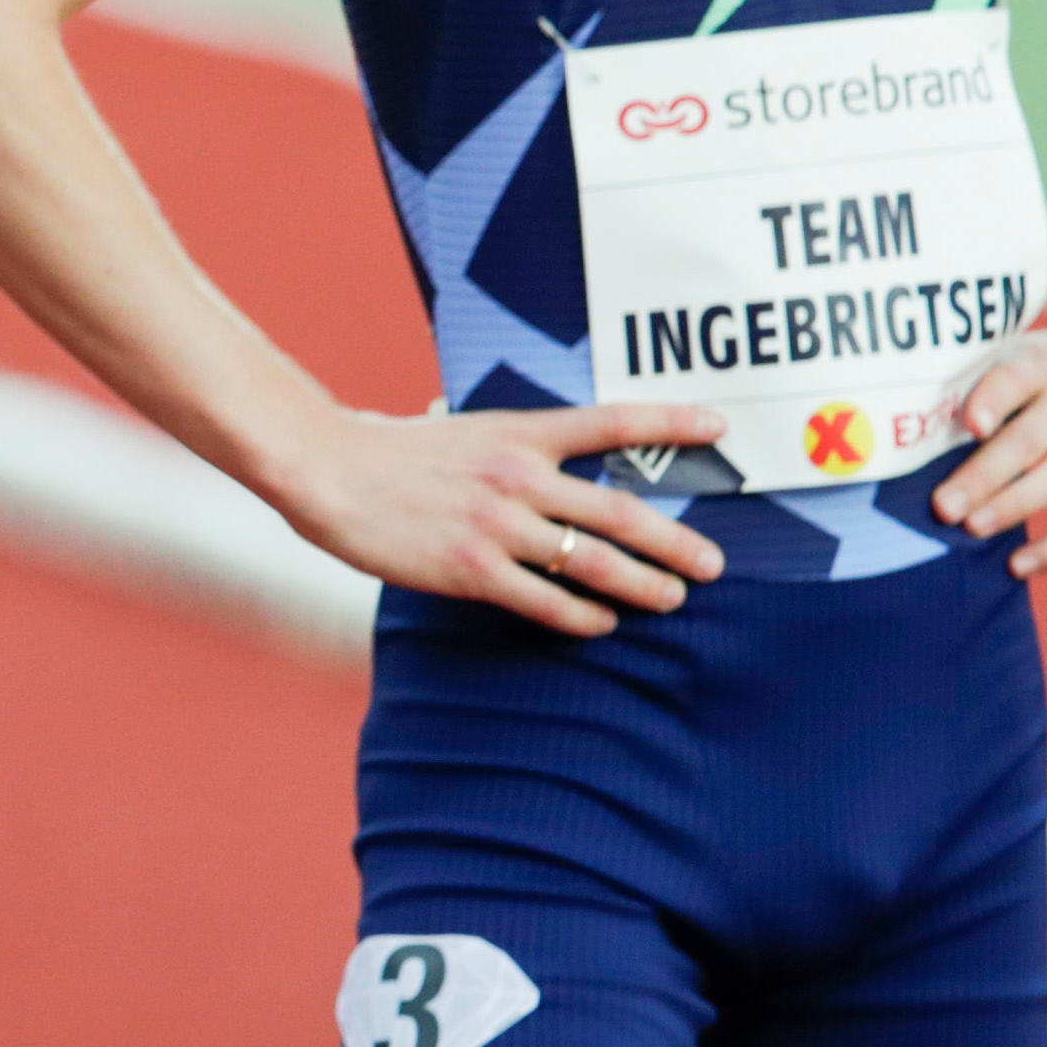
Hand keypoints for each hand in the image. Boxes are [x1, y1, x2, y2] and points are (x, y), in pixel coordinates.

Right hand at [268, 398, 729, 634]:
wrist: (326, 470)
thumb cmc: (386, 451)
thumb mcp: (455, 428)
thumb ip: (501, 443)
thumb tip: (519, 449)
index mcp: (519, 433)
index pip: (612, 422)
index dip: (671, 423)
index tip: (719, 428)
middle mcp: (519, 476)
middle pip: (620, 510)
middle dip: (675, 543)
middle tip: (712, 565)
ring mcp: (497, 525)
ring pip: (593, 561)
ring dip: (642, 585)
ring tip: (672, 599)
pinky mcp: (471, 569)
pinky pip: (545, 600)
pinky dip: (582, 616)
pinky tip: (602, 624)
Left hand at [937, 311, 1046, 574]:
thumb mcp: (1032, 352)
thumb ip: (985, 384)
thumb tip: (920, 430)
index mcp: (1045, 365)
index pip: (1014, 378)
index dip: (992, 400)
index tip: (973, 424)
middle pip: (1028, 441)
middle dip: (983, 477)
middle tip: (943, 507)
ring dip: (1011, 508)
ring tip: (971, 527)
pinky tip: (1020, 565)